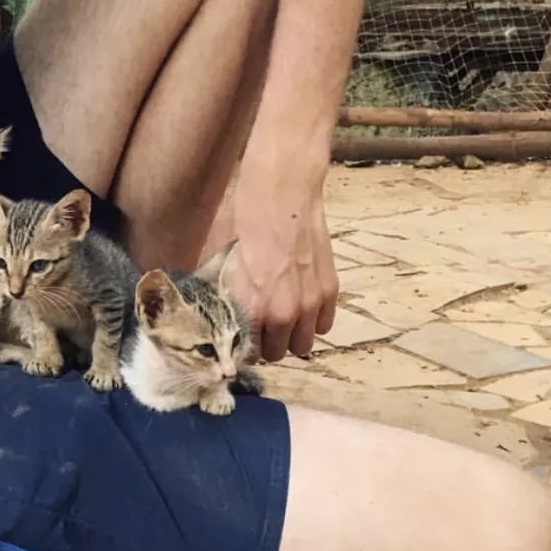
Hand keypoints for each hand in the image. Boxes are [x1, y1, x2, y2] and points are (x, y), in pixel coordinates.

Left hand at [207, 170, 337, 361]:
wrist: (282, 195)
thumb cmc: (246, 222)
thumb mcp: (223, 262)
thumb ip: (226, 296)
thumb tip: (219, 313)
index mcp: (252, 308)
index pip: (249, 352)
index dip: (244, 344)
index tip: (242, 335)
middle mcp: (283, 313)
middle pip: (278, 354)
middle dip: (268, 342)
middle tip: (262, 324)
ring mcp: (310, 304)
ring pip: (303, 345)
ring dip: (292, 335)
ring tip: (283, 316)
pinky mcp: (330, 291)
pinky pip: (324, 325)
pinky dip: (314, 320)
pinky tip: (303, 304)